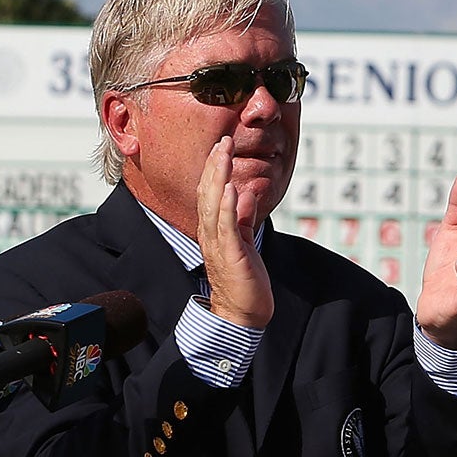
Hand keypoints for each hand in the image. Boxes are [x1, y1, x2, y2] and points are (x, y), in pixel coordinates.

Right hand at [197, 136, 273, 327]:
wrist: (242, 314)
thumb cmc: (244, 280)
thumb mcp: (245, 240)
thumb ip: (244, 217)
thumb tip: (247, 191)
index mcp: (214, 230)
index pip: (211, 194)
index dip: (215, 169)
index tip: (221, 146)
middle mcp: (211, 234)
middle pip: (208, 194)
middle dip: (215, 166)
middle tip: (222, 141)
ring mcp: (219, 244)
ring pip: (215, 205)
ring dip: (219, 179)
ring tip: (223, 155)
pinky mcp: (231, 255)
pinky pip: (228, 227)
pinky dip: (230, 207)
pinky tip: (233, 189)